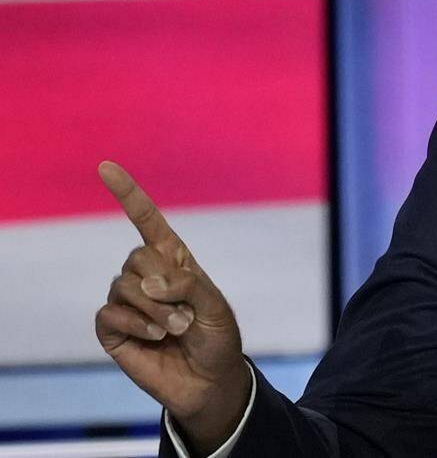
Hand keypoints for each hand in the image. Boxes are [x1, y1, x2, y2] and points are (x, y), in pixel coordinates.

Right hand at [94, 161, 250, 452]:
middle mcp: (147, 276)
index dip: (128, 194)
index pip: (146, 220)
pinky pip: (109, 313)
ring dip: (154, 309)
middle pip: (136, 256)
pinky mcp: (113, 329)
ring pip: (123, 284)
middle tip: (185, 314)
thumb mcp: (215, 306)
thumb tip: (148, 282)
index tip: (106, 167)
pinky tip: (153, 338)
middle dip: (164, 285)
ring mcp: (128, 302)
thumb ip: (188, 285)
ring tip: (175, 330)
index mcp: (174, 260)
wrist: (209, 380)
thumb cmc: (217, 338)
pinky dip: (135, 324)